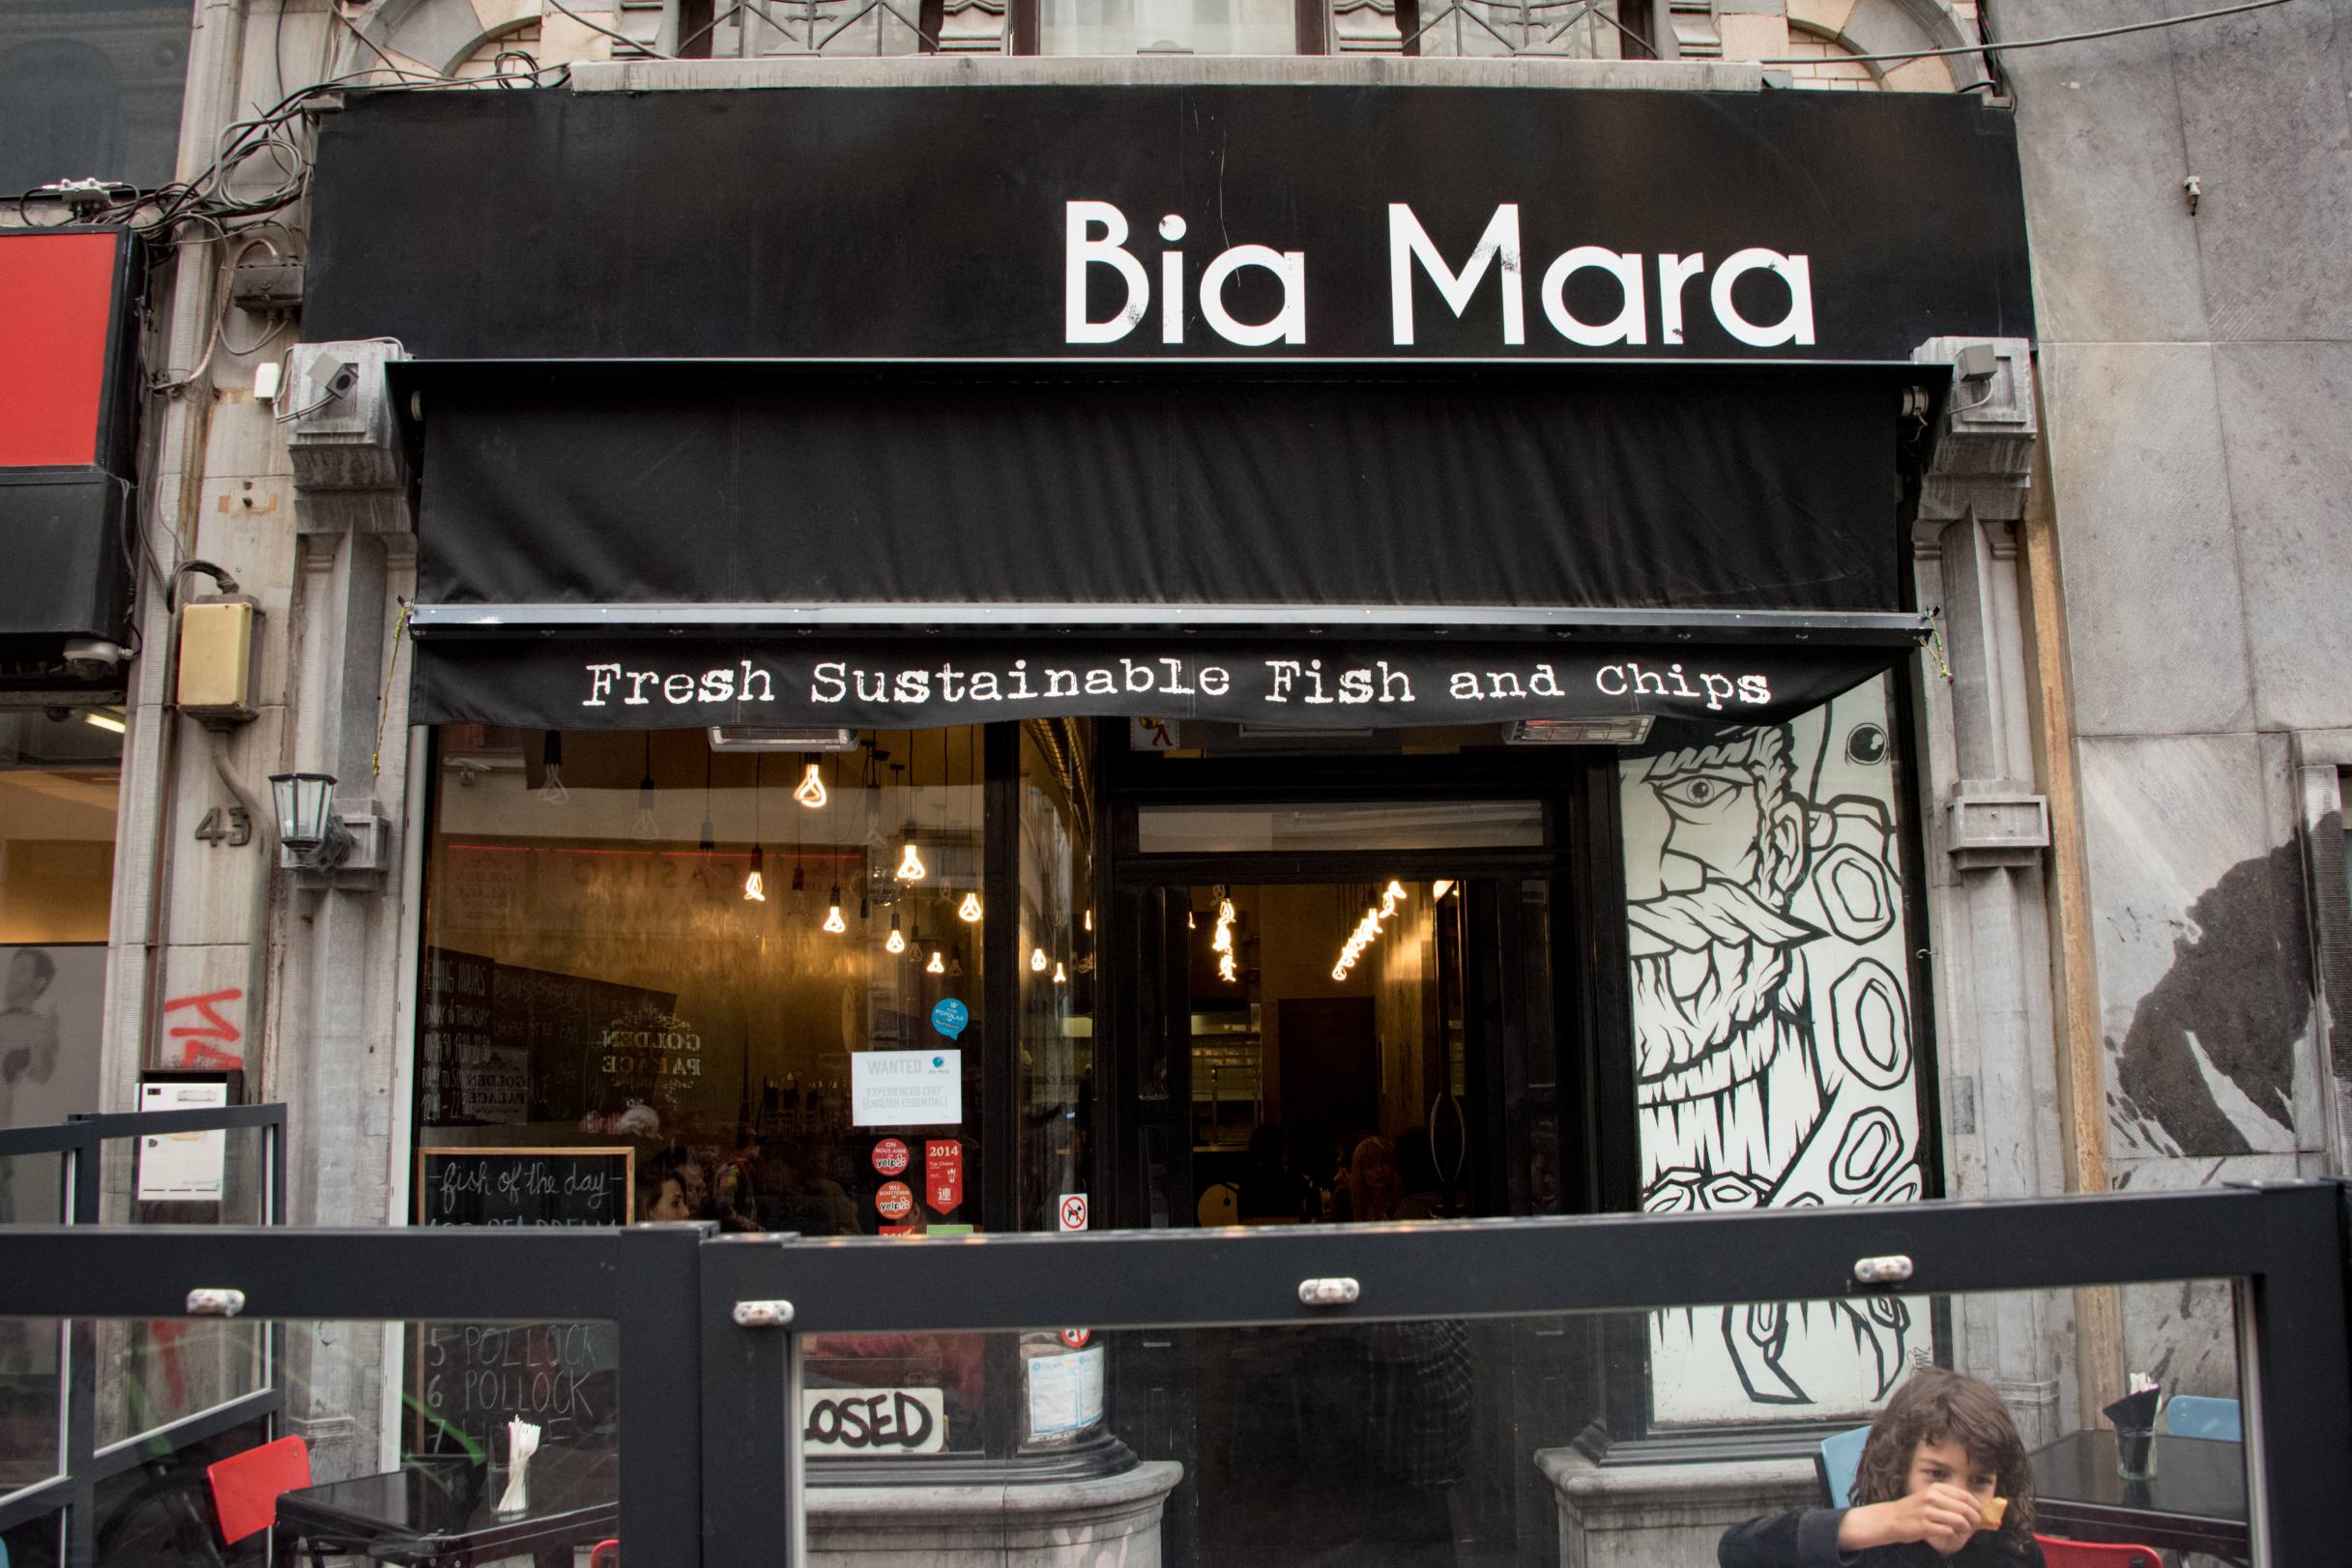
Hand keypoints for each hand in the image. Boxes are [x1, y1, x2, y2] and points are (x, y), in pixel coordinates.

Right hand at [1839, 1485, 1989, 1555]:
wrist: (1890, 1519)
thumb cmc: (1913, 1510)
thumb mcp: (1929, 1498)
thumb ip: (1948, 1501)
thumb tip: (1975, 1510)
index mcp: (1935, 1488)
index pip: (1964, 1495)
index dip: (1977, 1505)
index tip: (1982, 1513)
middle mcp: (1932, 1497)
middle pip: (1964, 1508)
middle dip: (1975, 1518)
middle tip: (1976, 1525)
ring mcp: (1928, 1511)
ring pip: (1959, 1520)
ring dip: (1966, 1528)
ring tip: (1964, 1531)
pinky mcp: (1924, 1526)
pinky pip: (1948, 1531)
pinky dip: (1954, 1535)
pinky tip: (1952, 1535)